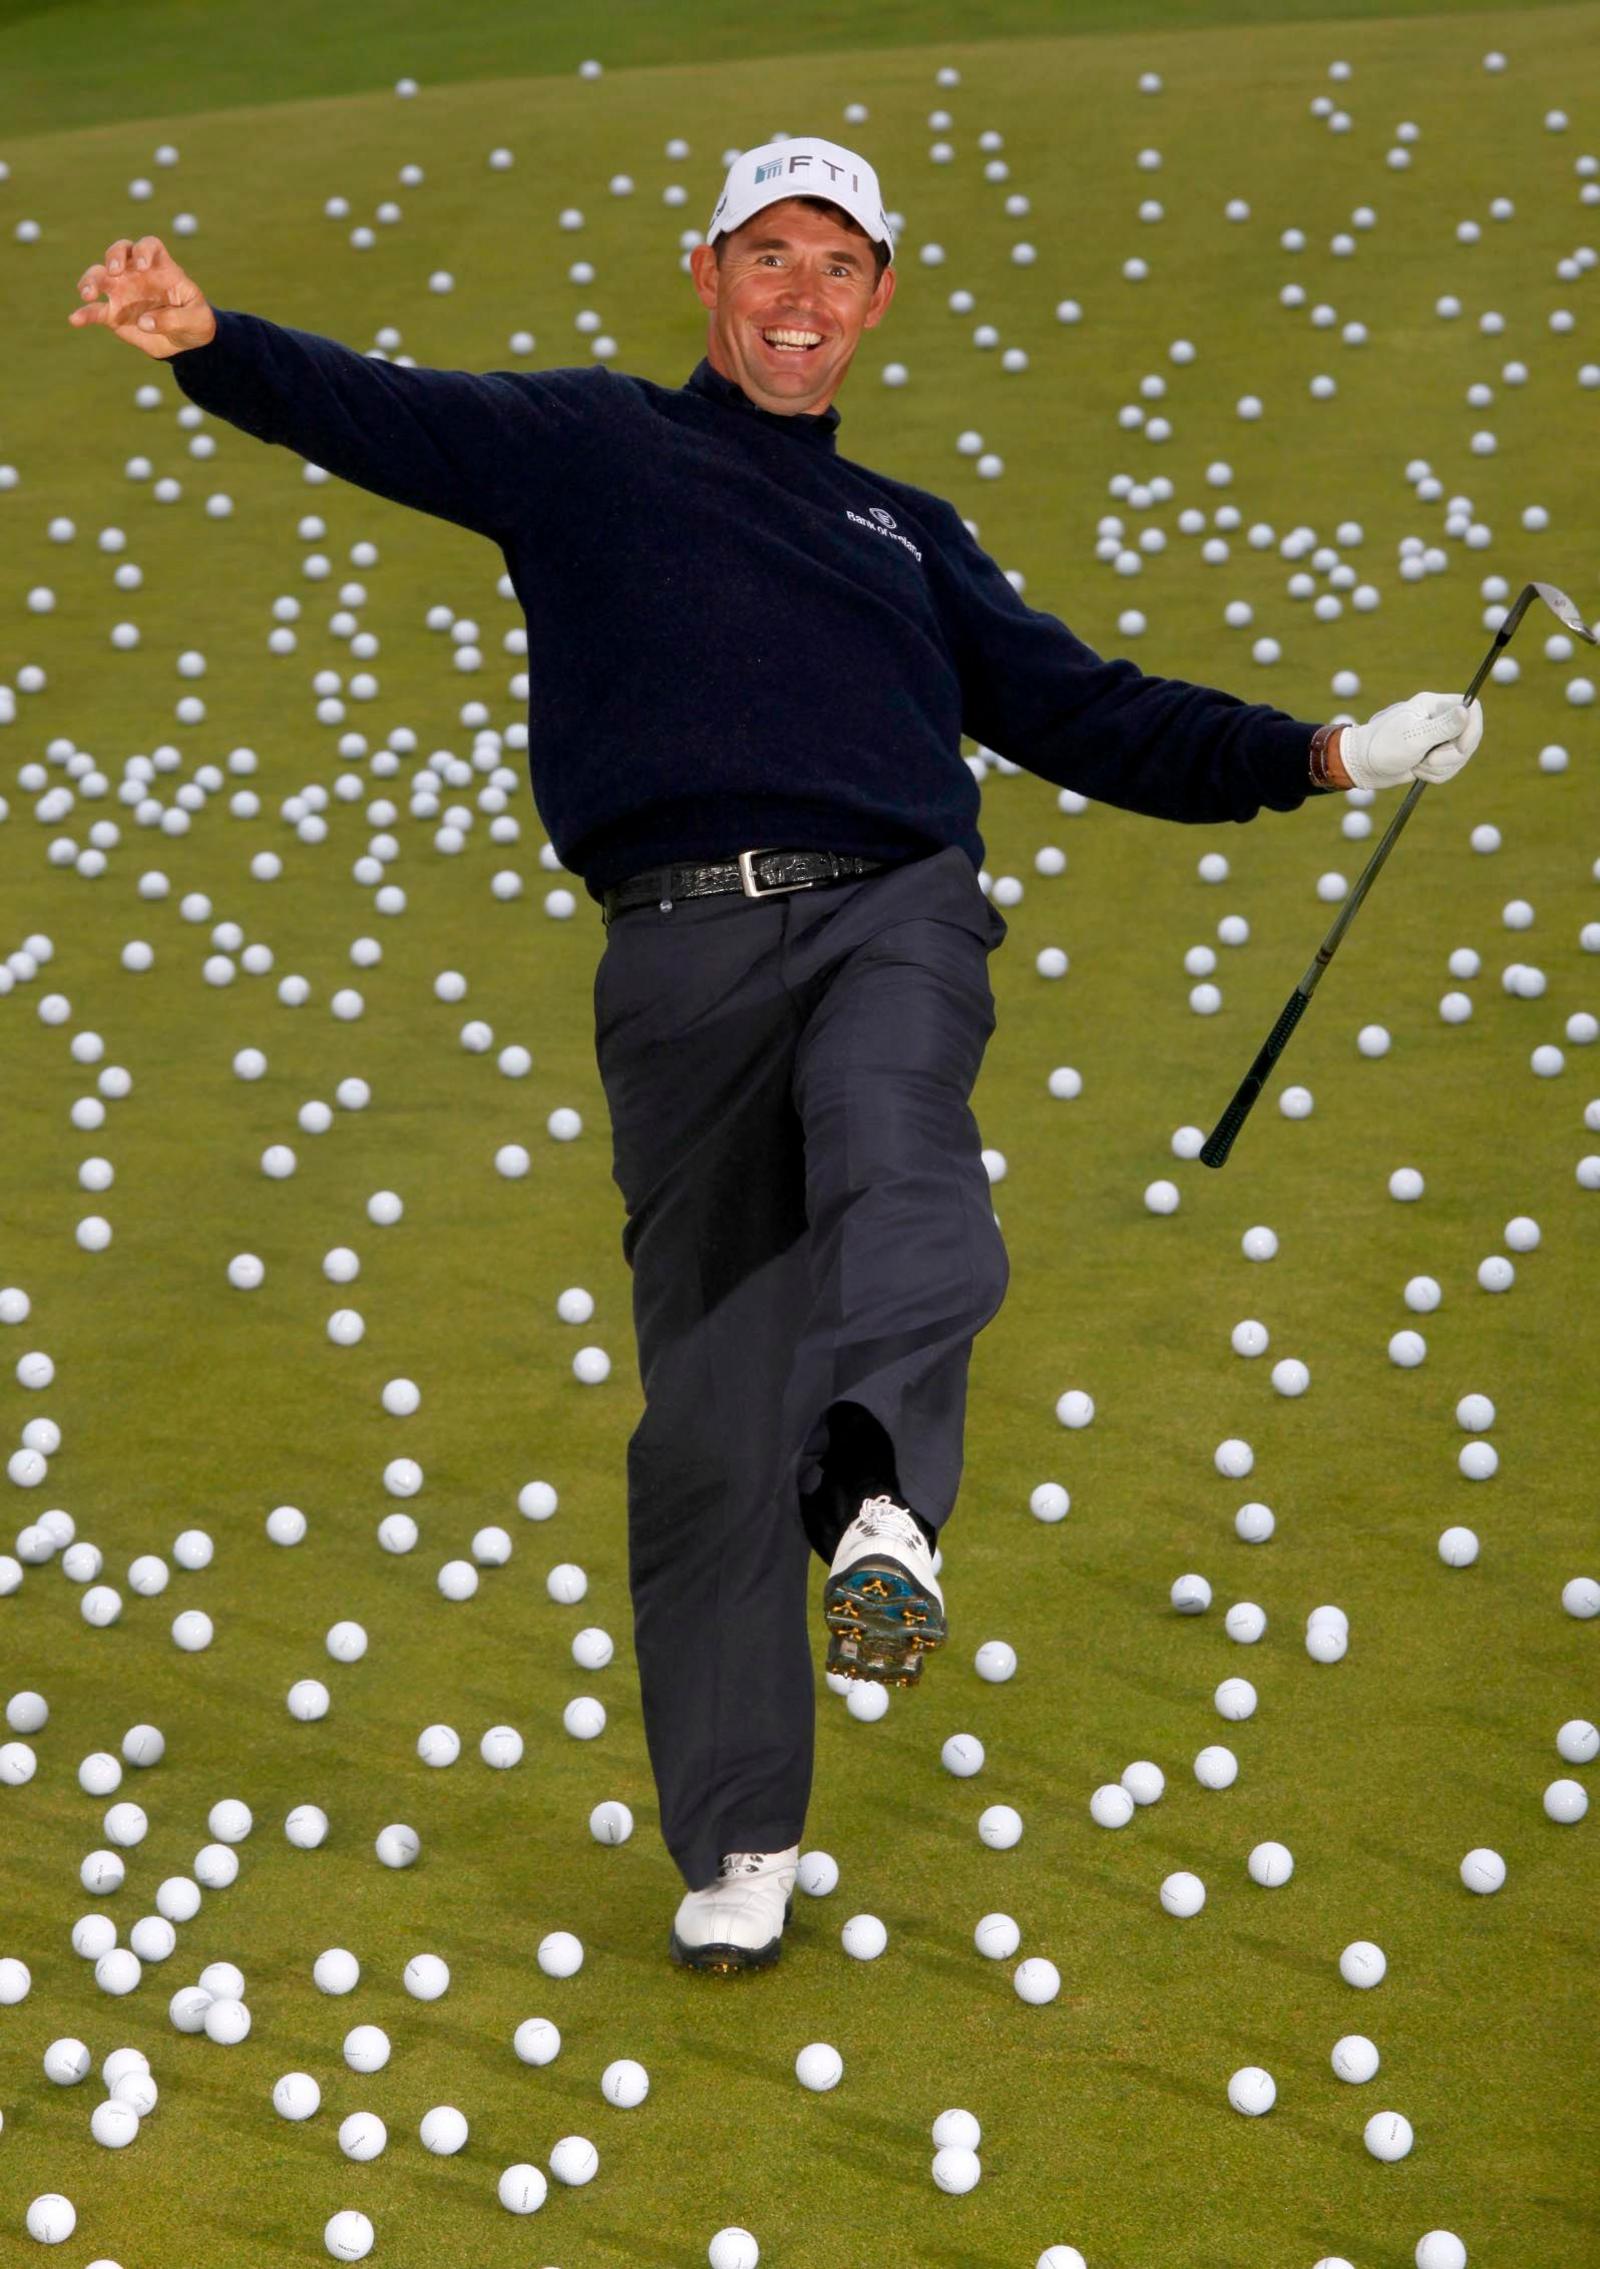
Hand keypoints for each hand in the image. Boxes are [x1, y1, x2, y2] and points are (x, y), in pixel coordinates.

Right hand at [68, 235, 216, 359]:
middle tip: (114, 272)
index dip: (143, 250)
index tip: (142, 266)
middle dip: (113, 257)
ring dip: (91, 280)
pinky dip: (84, 314)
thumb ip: (174, 318)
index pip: (148, 246)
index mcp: (161, 267)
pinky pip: (94, 310)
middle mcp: (137, 273)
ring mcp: (122, 291)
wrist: (186, 342)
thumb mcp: (196, 320)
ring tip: (87, 294)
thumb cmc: (195, 321)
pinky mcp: (113, 313)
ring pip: (100, 275)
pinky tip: (75, 320)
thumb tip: (144, 322)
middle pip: (119, 253)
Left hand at [1341, 690, 1484, 791]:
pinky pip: (1450, 768)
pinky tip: (1416, 770)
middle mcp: (1439, 718)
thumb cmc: (1382, 747)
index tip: (1461, 748)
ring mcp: (1438, 737)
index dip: (1472, 730)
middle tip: (1428, 759)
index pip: (1472, 709)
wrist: (1361, 766)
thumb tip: (1468, 709)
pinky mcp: (1434, 754)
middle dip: (1452, 756)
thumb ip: (1443, 726)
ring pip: (1460, 756)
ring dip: (1441, 767)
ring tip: (1417, 764)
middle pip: (1470, 737)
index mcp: (1434, 705)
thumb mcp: (1413, 737)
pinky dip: (1435, 774)